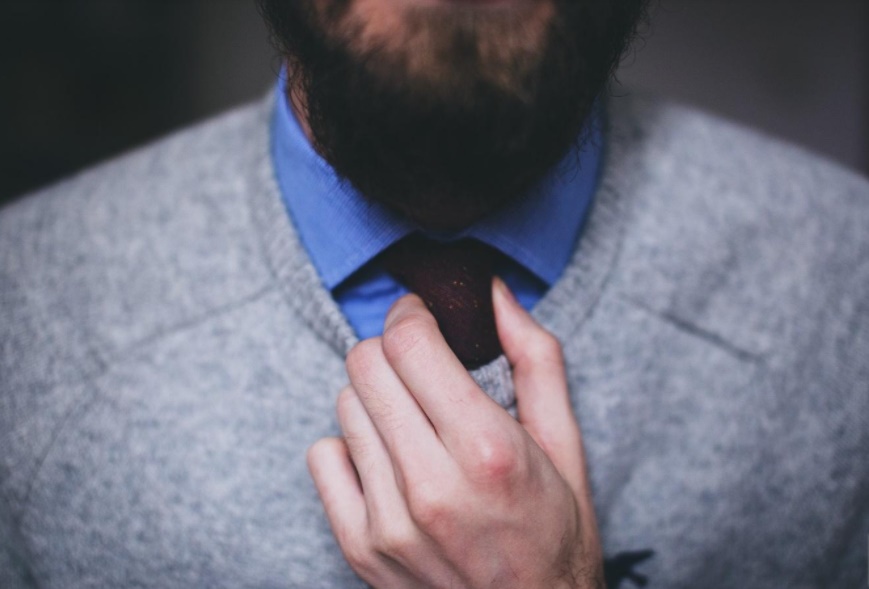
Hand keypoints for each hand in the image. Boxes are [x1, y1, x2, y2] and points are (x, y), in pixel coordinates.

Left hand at [307, 278, 602, 588]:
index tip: (423, 318)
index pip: (409, 344)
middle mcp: (432, 487)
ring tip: (415, 424)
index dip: (412, 315)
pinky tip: (389, 461)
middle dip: (392, 351)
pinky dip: (351, 446)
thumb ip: (535, 357)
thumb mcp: (565, 442)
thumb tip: (494, 290)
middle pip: (366, 365)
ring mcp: (388, 522)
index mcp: (489, 450)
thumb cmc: (554, 532)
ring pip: (345, 405)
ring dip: (377, 400)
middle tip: (419, 368)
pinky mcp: (360, 547)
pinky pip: (323, 454)